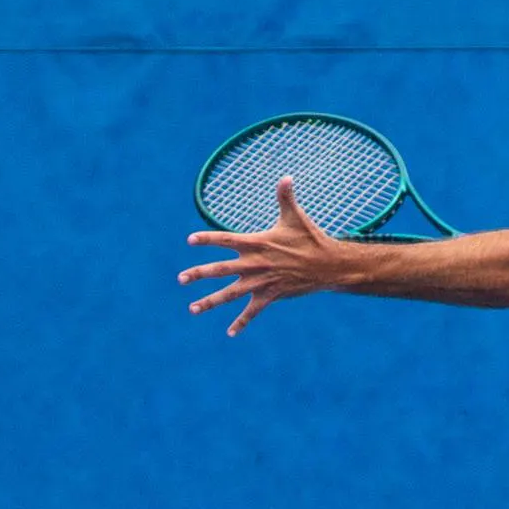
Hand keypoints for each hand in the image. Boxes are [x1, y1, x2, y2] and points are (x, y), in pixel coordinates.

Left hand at [179, 177, 342, 336]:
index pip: (226, 239)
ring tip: (193, 309)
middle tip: (181, 279)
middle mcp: (255, 263)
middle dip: (199, 274)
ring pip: (230, 294)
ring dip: (210, 302)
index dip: (207, 239)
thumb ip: (285, 197)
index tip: (190, 240)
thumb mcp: (296, 217)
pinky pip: (252, 311)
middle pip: (220, 269)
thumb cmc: (311, 238)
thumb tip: (286, 176)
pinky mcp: (271, 296)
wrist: (328, 265)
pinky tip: (230, 332)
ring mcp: (261, 282)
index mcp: (257, 243)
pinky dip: (242, 322)